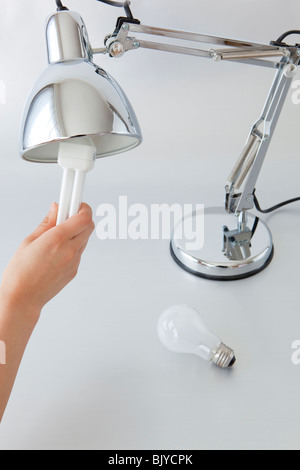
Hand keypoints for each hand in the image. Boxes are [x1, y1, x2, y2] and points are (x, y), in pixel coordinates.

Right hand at [0, 202, 94, 317]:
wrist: (23, 299)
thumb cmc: (20, 273)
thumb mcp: (29, 241)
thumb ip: (47, 223)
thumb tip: (56, 208)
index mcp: (57, 239)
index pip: (83, 217)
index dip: (81, 206)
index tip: (75, 201)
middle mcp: (69, 250)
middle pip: (89, 226)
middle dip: (80, 217)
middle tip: (66, 216)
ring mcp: (74, 262)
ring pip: (85, 239)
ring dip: (76, 232)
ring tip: (57, 235)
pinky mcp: (74, 271)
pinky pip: (79, 252)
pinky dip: (73, 246)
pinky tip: (56, 250)